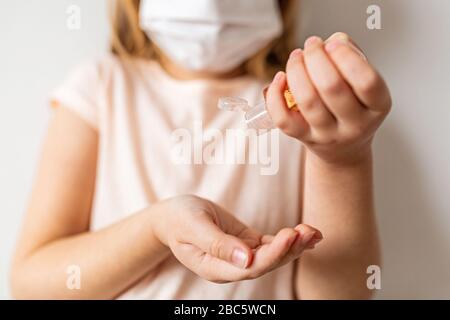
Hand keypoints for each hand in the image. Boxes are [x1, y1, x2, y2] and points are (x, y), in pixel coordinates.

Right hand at [151, 195, 321, 282]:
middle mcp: (231, 267)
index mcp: (215, 267)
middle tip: (308, 231)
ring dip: (294, 245)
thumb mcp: (193, 226)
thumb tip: (245, 260)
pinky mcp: (246, 244)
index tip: (288, 235)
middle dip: (289, 249)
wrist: (173, 216)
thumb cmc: (179, 218)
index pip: (249, 268)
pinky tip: (307, 234)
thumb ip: (217, 244)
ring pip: (272, 256)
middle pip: (266, 264)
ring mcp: (240, 256)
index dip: (272, 254)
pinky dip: (289, 240)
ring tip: (314, 232)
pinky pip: (270, 245)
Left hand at [266, 32, 391, 165]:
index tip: (333, 43)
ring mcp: (328, 135)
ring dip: (296, 71)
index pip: (366, 82)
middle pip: (332, 88)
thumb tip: (331, 42)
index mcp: (377, 107)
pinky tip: (280, 78)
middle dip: (316, 58)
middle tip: (311, 45)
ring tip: (296, 56)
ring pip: (307, 101)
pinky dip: (276, 95)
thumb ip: (351, 56)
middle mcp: (355, 125)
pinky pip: (284, 119)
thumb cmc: (352, 105)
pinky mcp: (304, 138)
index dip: (347, 57)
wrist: (342, 148)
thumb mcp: (362, 83)